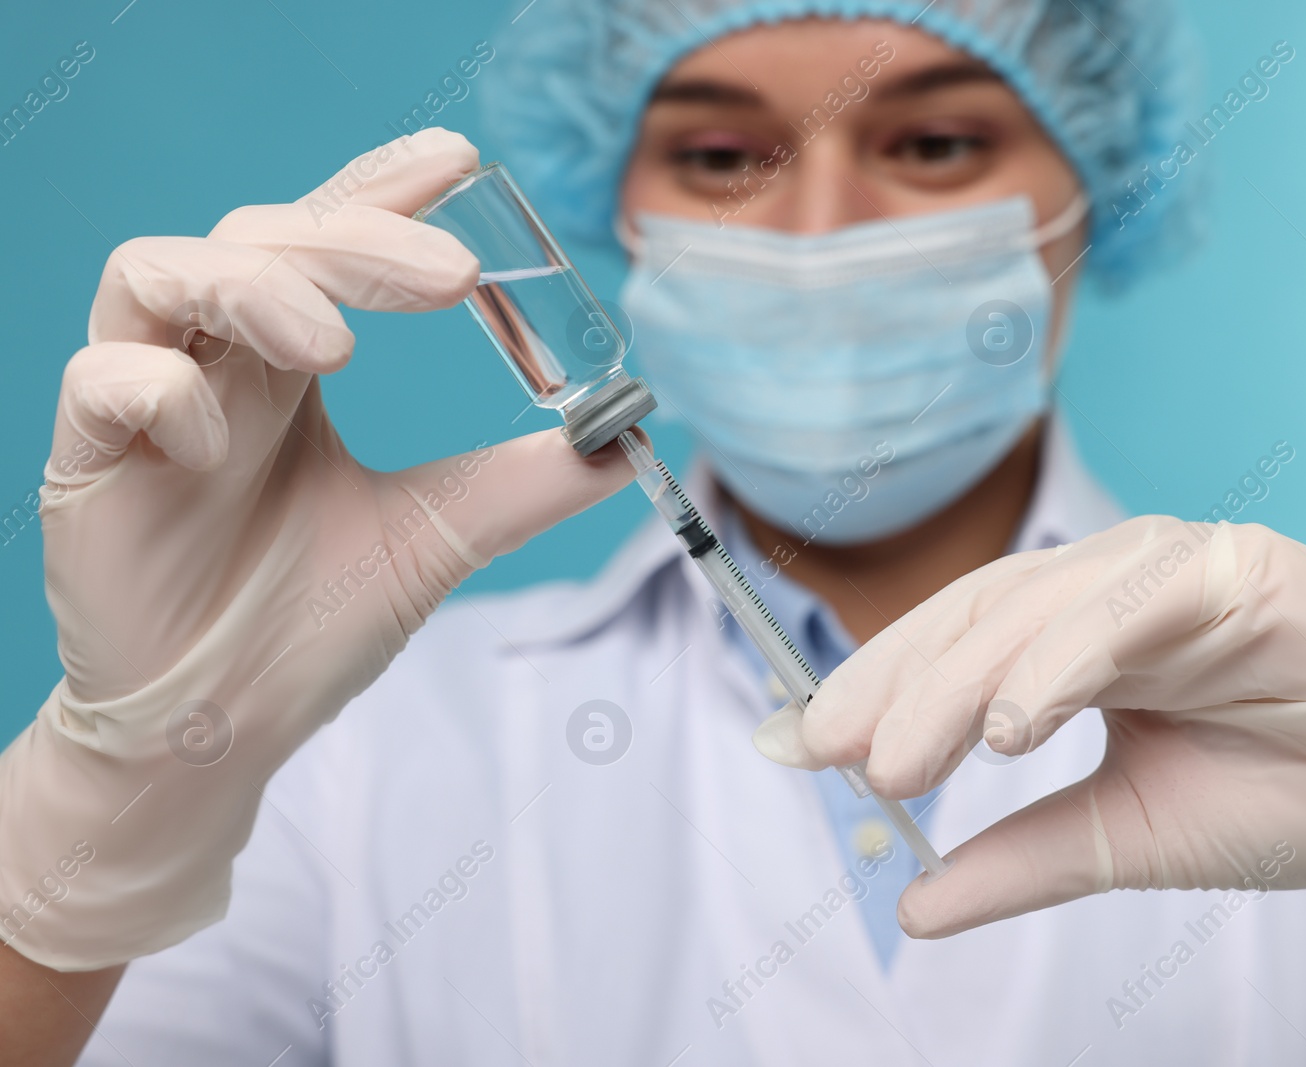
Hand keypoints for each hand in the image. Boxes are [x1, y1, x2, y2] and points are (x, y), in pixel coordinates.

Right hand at [0, 129, 635, 970]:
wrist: (225, 727)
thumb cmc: (311, 621)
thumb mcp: (440, 536)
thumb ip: (526, 482)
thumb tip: (629, 435)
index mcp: (293, 363)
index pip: (329, 238)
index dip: (381, 191)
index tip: (457, 166)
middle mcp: (220, 362)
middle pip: (261, 237)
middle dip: (354, 240)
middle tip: (450, 279)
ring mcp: (146, 405)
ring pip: (159, 274)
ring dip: (254, 289)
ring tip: (333, 348)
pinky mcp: (87, 462)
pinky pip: (100, 379)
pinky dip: (162, 391)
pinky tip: (218, 448)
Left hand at [755, 516, 1305, 960]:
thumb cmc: (1273, 798)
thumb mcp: (1116, 837)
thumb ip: (1015, 859)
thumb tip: (911, 905)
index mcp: (1072, 638)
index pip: (953, 646)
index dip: (875, 689)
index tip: (801, 747)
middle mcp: (1105, 588)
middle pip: (976, 620)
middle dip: (896, 689)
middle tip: (836, 759)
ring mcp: (1164, 567)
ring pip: (1035, 609)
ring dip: (961, 684)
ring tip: (901, 761)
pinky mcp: (1229, 566)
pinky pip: (1127, 606)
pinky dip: (1062, 659)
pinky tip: (1012, 721)